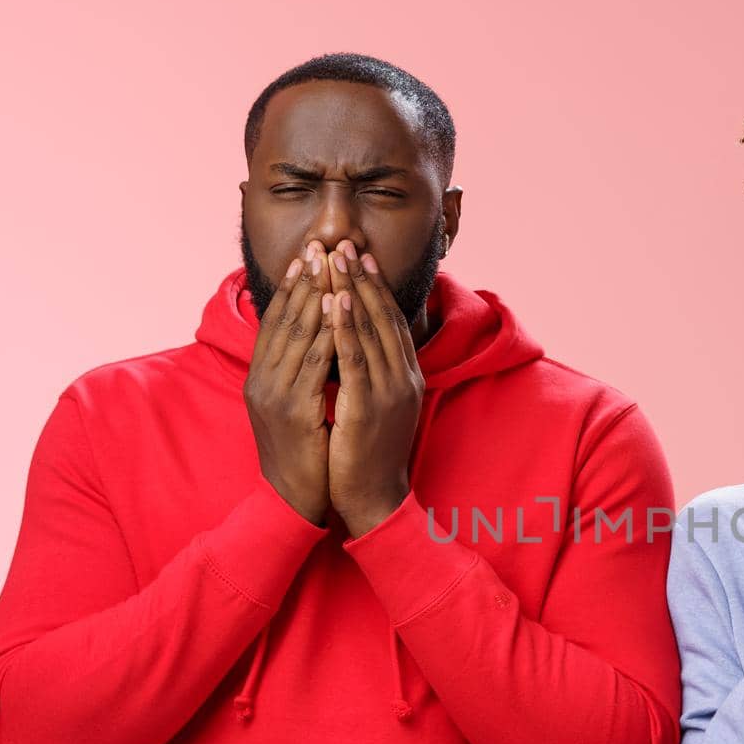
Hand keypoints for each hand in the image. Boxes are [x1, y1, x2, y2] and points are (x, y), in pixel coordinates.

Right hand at [243, 249, 334, 525]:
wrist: (294, 499)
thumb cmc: (303, 452)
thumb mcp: (297, 404)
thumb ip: (300, 372)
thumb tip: (316, 338)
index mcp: (261, 377)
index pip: (277, 320)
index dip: (293, 285)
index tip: (309, 253)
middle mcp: (262, 380)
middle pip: (285, 319)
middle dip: (305, 279)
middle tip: (320, 243)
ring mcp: (275, 395)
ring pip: (297, 335)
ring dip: (316, 295)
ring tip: (330, 263)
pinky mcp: (294, 412)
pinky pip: (313, 363)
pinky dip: (326, 332)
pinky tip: (339, 309)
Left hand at [324, 240, 423, 536]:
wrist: (374, 499)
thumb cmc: (369, 456)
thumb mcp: (375, 407)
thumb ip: (372, 376)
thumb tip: (356, 348)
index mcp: (406, 378)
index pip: (391, 322)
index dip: (375, 288)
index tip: (360, 257)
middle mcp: (404, 379)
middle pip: (384, 318)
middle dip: (364, 279)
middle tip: (347, 244)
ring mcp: (390, 392)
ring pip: (372, 331)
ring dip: (354, 291)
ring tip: (338, 260)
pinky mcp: (370, 407)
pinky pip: (357, 359)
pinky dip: (347, 327)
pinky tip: (337, 302)